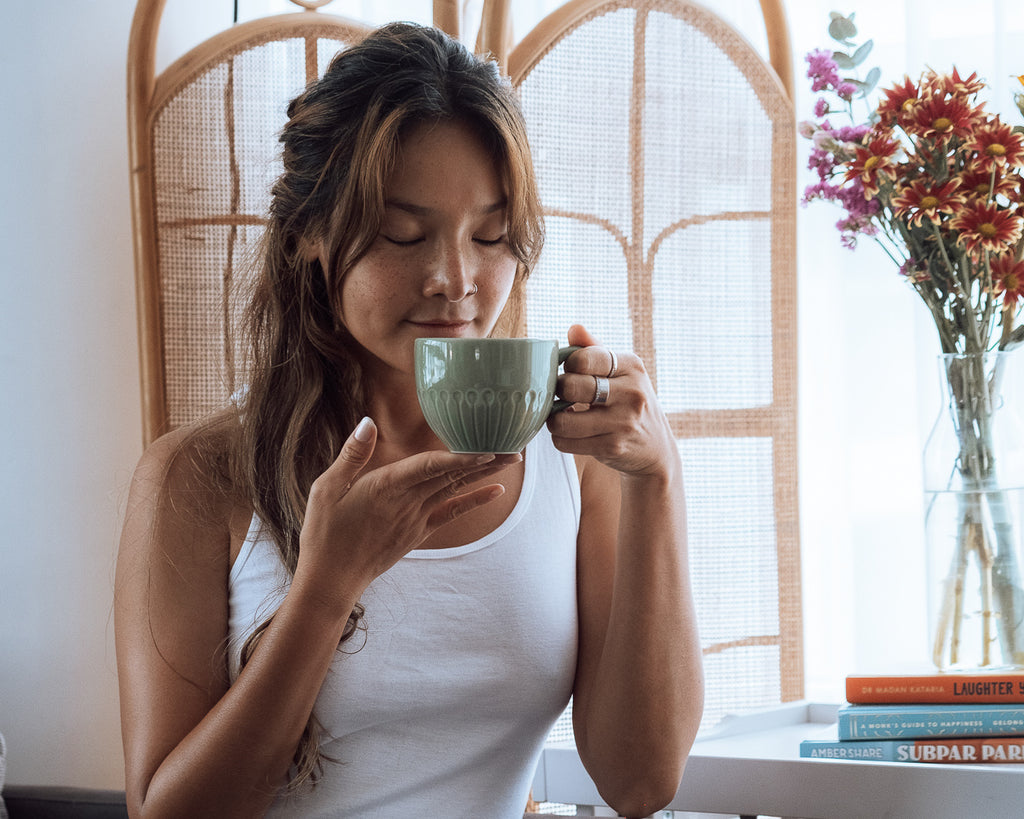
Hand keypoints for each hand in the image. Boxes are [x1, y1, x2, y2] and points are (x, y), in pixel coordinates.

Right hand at [293, 417, 520, 609]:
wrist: (332, 580)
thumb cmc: (324, 533)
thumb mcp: (326, 489)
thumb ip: (352, 455)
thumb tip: (367, 422)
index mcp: (385, 486)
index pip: (429, 466)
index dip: (459, 456)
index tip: (486, 446)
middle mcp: (407, 502)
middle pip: (451, 475)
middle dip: (483, 459)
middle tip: (515, 445)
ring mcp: (416, 519)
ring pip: (455, 489)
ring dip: (484, 474)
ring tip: (511, 459)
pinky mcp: (418, 533)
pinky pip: (452, 513)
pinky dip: (474, 501)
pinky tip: (496, 492)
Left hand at [547, 324, 678, 477]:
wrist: (656, 448)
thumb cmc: (630, 402)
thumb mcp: (621, 372)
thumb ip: (595, 349)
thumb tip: (574, 328)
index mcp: (632, 366)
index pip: (584, 357)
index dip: (568, 365)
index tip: (570, 372)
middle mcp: (631, 393)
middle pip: (571, 387)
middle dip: (558, 392)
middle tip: (562, 395)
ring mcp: (623, 422)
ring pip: (563, 420)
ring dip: (554, 420)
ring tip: (562, 416)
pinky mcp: (612, 447)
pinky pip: (565, 442)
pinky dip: (560, 438)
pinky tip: (571, 433)